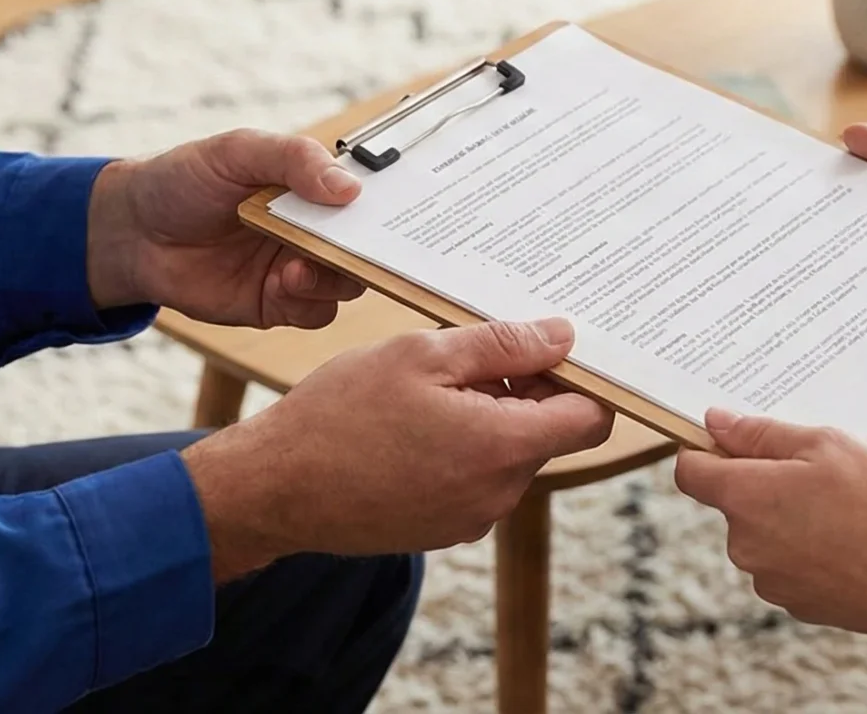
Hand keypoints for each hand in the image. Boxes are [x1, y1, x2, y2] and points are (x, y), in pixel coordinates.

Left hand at [86, 129, 365, 326]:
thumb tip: (350, 190)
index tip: (407, 209)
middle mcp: (314, 229)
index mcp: (313, 186)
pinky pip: (314, 313)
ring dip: (334, 277)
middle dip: (373, 249)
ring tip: (299, 266)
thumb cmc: (184, 179)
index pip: (368, 196)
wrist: (132, 233)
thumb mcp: (238, 151)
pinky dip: (308, 301)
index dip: (392, 204)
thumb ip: (294, 160)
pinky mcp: (276, 304)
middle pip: (368, 246)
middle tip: (361, 247)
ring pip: (347, 284)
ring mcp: (298, 268)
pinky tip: (282, 284)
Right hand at [182, 319, 614, 578]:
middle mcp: (498, 493)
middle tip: (469, 355)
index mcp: (503, 446)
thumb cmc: (340, 414)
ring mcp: (471, 519)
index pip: (592, 418)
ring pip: (510, 455)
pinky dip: (462, 448)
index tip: (551, 349)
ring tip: (430, 390)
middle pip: (549, 434)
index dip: (582, 378)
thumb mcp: (422, 355)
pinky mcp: (443, 530)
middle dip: (525, 390)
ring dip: (489, 417)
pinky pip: (477, 480)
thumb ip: (502, 345)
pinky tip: (413, 424)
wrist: (274, 488)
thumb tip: (564, 336)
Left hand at [673, 411, 866, 639]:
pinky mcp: (795, 604)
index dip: (706, 450)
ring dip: (790, 517)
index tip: (735, 440)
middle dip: (766, 483)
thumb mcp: (826, 444)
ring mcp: (769, 580)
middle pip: (734, 502)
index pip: (690, 472)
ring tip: (845, 510)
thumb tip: (715, 422)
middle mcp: (744, 544)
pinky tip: (851, 542)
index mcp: (745, 498)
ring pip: (764, 534)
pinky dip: (809, 550)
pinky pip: (788, 564)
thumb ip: (761, 433)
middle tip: (820, 473)